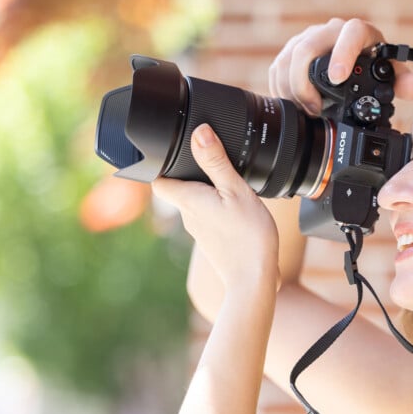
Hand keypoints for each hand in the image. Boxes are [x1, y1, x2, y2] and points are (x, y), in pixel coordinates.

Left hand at [152, 124, 279, 289]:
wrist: (254, 280)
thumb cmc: (248, 237)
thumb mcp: (236, 191)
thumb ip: (216, 162)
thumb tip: (199, 133)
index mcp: (188, 200)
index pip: (158, 179)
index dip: (162, 163)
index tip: (174, 151)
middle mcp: (188, 216)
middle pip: (178, 188)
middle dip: (191, 174)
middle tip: (211, 161)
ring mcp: (200, 231)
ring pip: (196, 203)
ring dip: (208, 191)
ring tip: (230, 185)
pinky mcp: (212, 241)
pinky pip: (209, 217)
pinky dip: (219, 208)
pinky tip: (238, 209)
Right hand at [268, 17, 412, 114]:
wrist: (352, 63)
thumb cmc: (372, 68)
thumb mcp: (389, 76)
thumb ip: (405, 82)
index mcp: (359, 34)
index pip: (350, 33)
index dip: (342, 53)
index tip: (337, 78)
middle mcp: (330, 32)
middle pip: (306, 48)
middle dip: (305, 83)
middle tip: (315, 109)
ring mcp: (308, 40)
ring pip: (288, 59)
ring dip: (291, 89)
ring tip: (306, 111)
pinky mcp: (291, 52)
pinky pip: (278, 67)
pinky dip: (280, 88)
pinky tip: (292, 104)